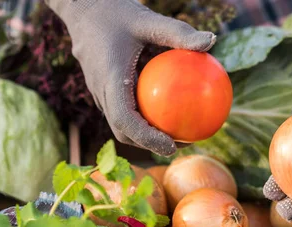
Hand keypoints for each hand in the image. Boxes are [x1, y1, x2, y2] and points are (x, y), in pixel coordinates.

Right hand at [45, 0, 215, 155]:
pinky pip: (120, 109)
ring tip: (174, 134)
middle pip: (122, 131)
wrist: (80, 7)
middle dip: (149, 144)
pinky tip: (163, 109)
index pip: (125, 120)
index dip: (146, 139)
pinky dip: (139, 119)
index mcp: (110, 79)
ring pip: (119, 123)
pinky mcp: (100, 87)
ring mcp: (98, 91)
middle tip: (180, 145)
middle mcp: (101, 90)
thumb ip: (178, 32)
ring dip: (143, 135)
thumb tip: (211, 42)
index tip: (171, 147)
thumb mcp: (148, 19)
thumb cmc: (115, 11)